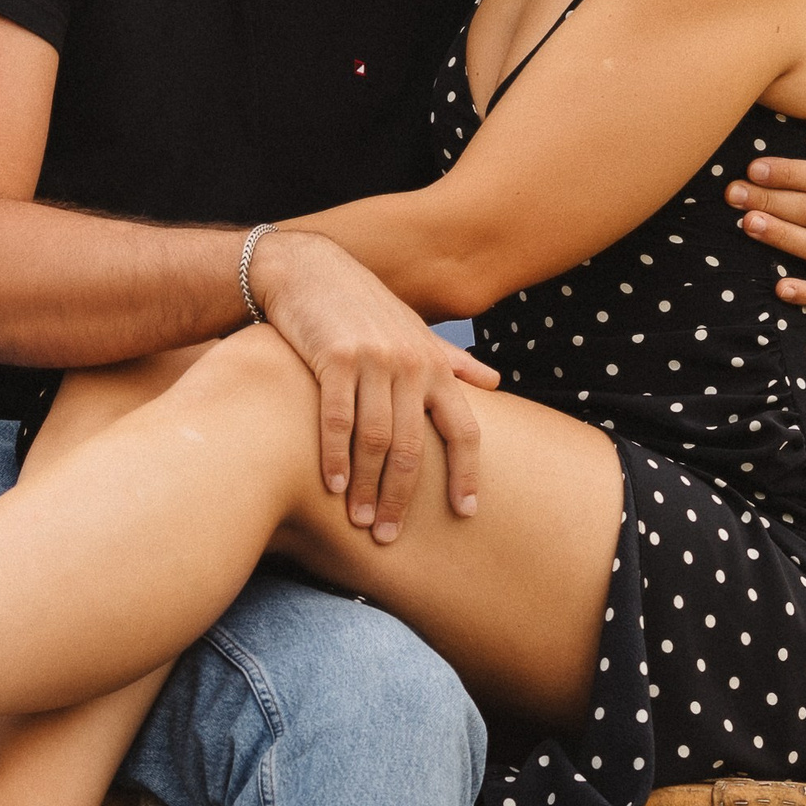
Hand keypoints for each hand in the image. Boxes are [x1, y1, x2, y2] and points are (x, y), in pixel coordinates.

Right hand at [248, 229, 499, 543]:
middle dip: (401, 497)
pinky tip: (333, 486)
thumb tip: (495, 383)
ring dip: (367, 487)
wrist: (310, 270)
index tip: (466, 513)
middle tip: (389, 535)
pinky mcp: (334, 357)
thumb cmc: (365, 307)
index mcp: (435, 364)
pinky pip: (337, 419)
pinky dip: (336, 457)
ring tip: (360, 521)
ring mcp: (372, 359)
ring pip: (375, 439)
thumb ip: (452, 362)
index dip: (467, 473)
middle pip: (414, 446)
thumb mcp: (414, 330)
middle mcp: (410, 363)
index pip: (464, 429)